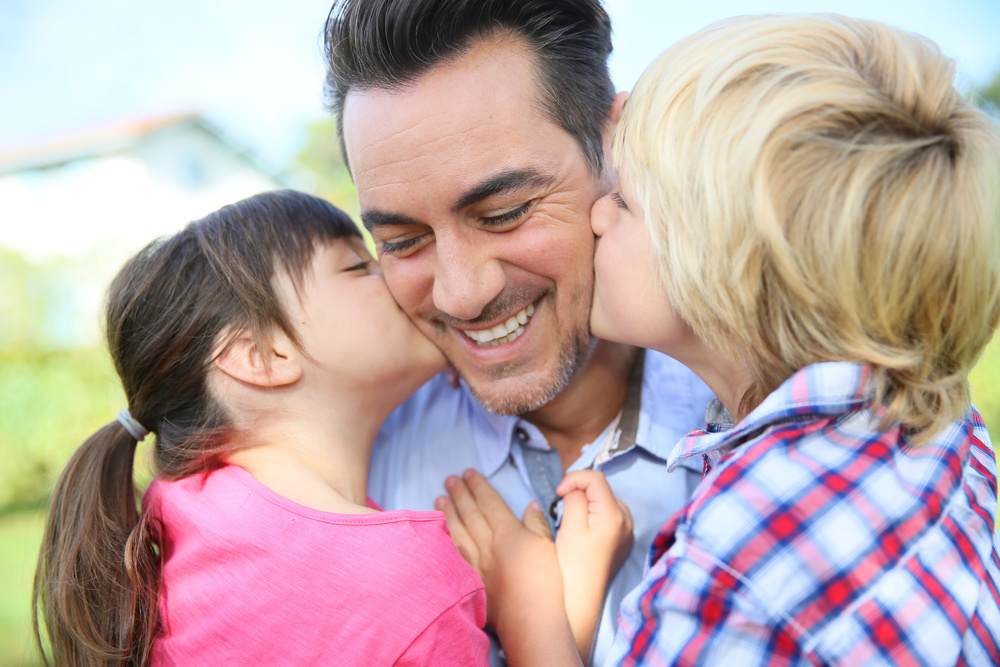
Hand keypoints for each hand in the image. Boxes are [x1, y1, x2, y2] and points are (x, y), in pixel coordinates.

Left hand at [437, 470, 581, 666]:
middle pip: (470, 513)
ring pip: (457, 532)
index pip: (489, 502)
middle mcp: (488, 544)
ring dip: (447, 513)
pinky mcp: (471, 582)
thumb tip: (530, 505)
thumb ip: (537, 524)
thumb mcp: (548, 547)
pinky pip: (453, 557)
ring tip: (439, 498)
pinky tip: (438, 535)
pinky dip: (445, 543)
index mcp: (508, 532)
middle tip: (449, 479)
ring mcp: (476, 564)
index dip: (478, 485)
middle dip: (459, 494)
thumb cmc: (545, 583)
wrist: (531, 619)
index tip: (468, 473)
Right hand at [555, 470, 633, 662]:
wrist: (580, 600)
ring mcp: (627, 532)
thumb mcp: (569, 526)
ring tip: (570, 520)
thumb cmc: (571, 565)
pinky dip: (593, 515)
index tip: (557, 494)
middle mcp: (627, 521)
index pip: (595, 479)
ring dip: (586, 503)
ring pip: (604, 502)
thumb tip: (574, 488)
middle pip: (601, 489)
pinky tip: (582, 531)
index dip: (573, 479)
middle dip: (579, 492)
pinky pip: (608, 516)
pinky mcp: (622, 541)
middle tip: (561, 508)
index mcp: (614, 515)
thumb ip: (573, 499)